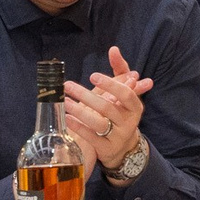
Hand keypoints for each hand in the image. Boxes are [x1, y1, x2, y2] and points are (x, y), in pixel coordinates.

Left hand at [65, 44, 153, 174]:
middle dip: (86, 96)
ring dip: (79, 111)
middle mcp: (129, 123)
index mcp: (135, 107)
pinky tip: (67, 118)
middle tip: (68, 85)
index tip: (93, 76)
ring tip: (63, 101)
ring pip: (99, 122)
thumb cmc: (121, 112)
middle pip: (108, 107)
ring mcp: (119, 137)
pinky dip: (79, 127)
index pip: (126, 94)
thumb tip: (113, 49)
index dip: (110, 84)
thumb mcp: (124, 93)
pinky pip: (92, 137)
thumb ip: (120, 70)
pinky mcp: (107, 149)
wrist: (123, 146)